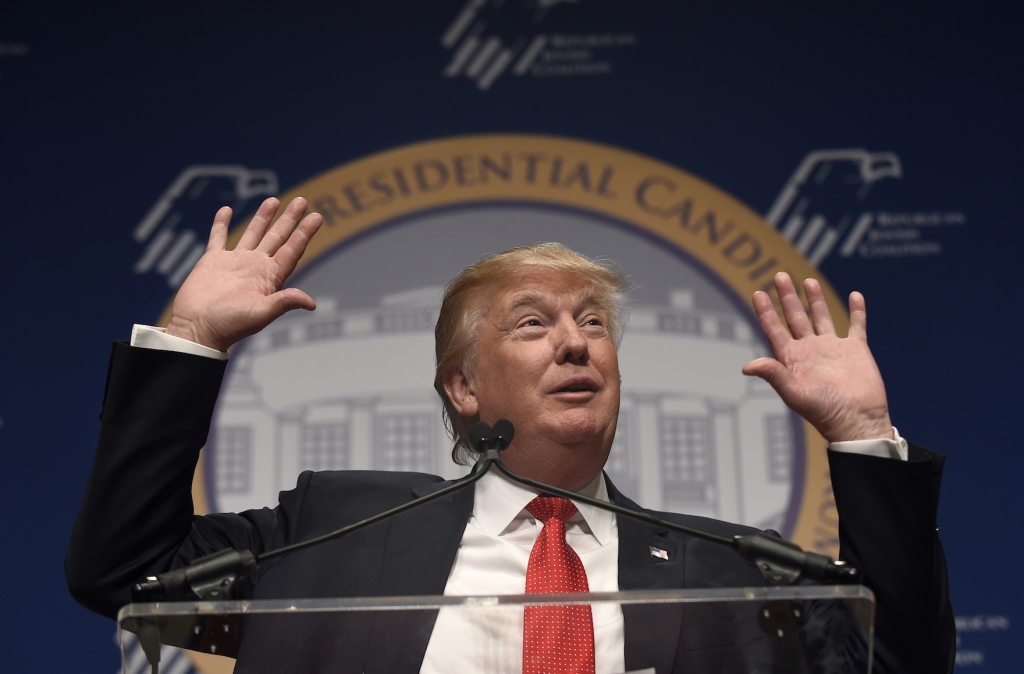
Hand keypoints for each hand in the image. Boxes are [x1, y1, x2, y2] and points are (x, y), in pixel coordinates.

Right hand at [164, 197, 322, 351]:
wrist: (197, 329)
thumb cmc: (229, 326)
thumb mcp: (260, 314)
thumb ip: (283, 303)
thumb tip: (311, 303)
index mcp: (269, 277)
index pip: (292, 250)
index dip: (304, 233)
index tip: (317, 217)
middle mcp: (255, 267)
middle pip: (277, 237)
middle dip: (289, 219)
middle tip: (302, 201)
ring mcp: (234, 262)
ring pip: (252, 233)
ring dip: (263, 217)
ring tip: (274, 200)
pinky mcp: (212, 261)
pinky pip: (218, 237)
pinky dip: (221, 224)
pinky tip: (226, 209)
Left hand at [742, 273, 893, 441]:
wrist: (857, 420)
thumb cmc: (823, 411)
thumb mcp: (793, 392)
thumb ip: (773, 374)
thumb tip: (746, 366)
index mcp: (792, 359)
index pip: (774, 330)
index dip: (766, 312)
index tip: (758, 293)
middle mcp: (810, 350)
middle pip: (795, 318)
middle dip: (788, 297)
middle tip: (780, 276)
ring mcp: (833, 349)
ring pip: (821, 317)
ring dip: (815, 299)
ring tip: (808, 281)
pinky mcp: (856, 350)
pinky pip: (856, 326)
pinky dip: (857, 311)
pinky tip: (855, 295)